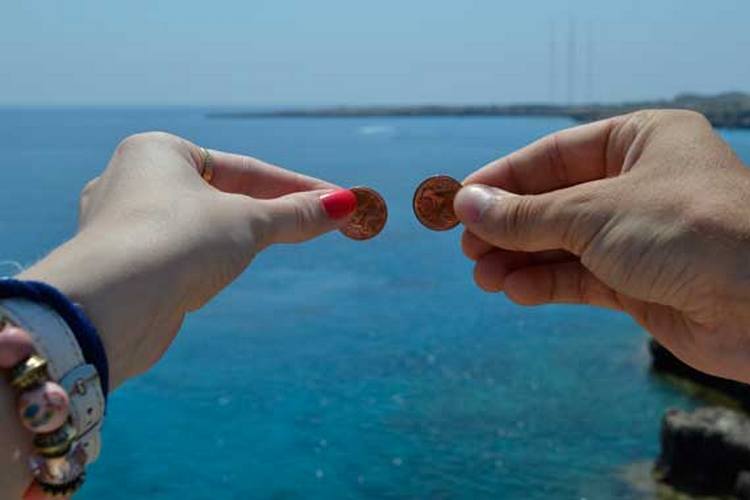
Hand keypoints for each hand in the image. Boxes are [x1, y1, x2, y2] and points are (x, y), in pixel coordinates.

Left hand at [18, 132, 356, 388]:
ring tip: (279, 242)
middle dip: (274, 212)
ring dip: (243, 238)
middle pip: (224, 196)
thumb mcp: (248, 223)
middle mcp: (133, 181)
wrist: (109, 309)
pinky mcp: (125, 267)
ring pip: (202, 228)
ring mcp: (126, 226)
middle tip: (323, 222)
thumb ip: (294, 214)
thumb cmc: (177, 243)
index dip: (298, 188)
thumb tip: (343, 206)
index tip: (339, 202)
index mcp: (157, 151)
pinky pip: (182, 256)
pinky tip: (216, 277)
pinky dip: (211, 262)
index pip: (245, 169)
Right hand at [454, 110, 749, 382]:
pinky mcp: (640, 283)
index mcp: (639, 141)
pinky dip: (546, 284)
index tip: (459, 201)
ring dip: (519, 260)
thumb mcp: (593, 213)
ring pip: (562, 245)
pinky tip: (515, 291)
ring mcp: (639, 236)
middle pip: (553, 203)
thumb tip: (466, 205)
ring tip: (482, 277)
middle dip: (508, 227)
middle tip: (466, 247)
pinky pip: (580, 279)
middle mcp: (638, 185)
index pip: (553, 156)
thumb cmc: (687, 231)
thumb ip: (526, 215)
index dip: (502, 180)